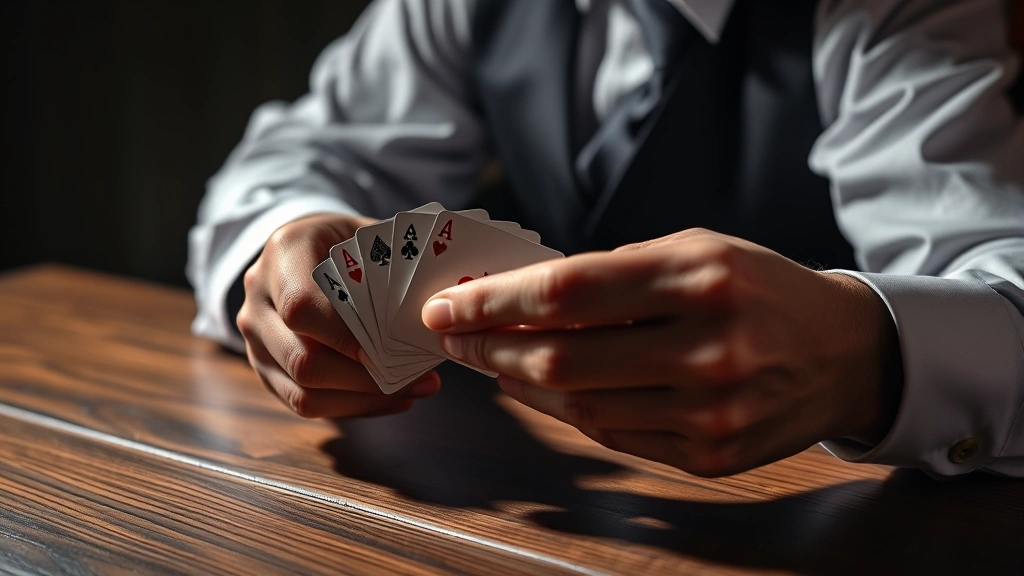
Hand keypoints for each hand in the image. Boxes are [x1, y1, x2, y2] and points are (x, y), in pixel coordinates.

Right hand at [237, 213, 440, 418]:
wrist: (301, 249)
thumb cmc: (344, 242)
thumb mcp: (367, 234)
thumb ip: (395, 263)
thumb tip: (446, 298)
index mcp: (283, 254)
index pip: (302, 306)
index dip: (345, 336)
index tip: (388, 351)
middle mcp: (258, 299)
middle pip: (302, 359)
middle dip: (364, 379)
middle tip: (416, 377)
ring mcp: (255, 340)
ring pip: (303, 392)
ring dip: (363, 400)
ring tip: (413, 391)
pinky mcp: (266, 369)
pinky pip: (304, 403)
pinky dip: (353, 406)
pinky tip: (394, 399)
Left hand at [421, 228, 900, 476]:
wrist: (844, 352)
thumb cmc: (759, 288)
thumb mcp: (697, 250)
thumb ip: (613, 273)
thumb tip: (518, 297)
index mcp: (701, 278)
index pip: (569, 293)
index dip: (494, 302)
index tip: (447, 303)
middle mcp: (709, 348)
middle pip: (562, 360)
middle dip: (490, 349)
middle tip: (453, 335)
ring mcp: (712, 412)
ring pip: (579, 408)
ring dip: (519, 385)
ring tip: (491, 361)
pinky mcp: (712, 456)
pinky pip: (614, 436)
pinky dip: (568, 412)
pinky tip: (543, 391)